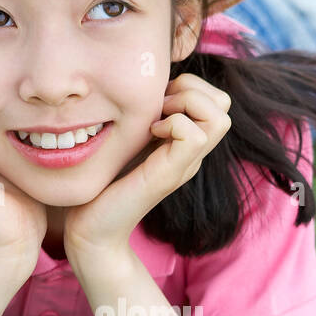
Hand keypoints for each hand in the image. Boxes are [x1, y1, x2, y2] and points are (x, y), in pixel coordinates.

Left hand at [61, 73, 231, 263]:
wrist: (92, 230)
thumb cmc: (102, 184)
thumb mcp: (128, 140)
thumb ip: (143, 117)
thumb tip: (145, 85)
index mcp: (184, 144)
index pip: (216, 100)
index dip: (188, 86)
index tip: (155, 100)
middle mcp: (192, 154)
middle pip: (223, 104)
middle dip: (190, 89)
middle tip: (157, 107)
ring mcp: (185, 165)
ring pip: (219, 117)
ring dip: (185, 105)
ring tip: (155, 120)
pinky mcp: (170, 175)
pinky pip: (194, 135)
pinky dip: (173, 123)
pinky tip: (149, 134)